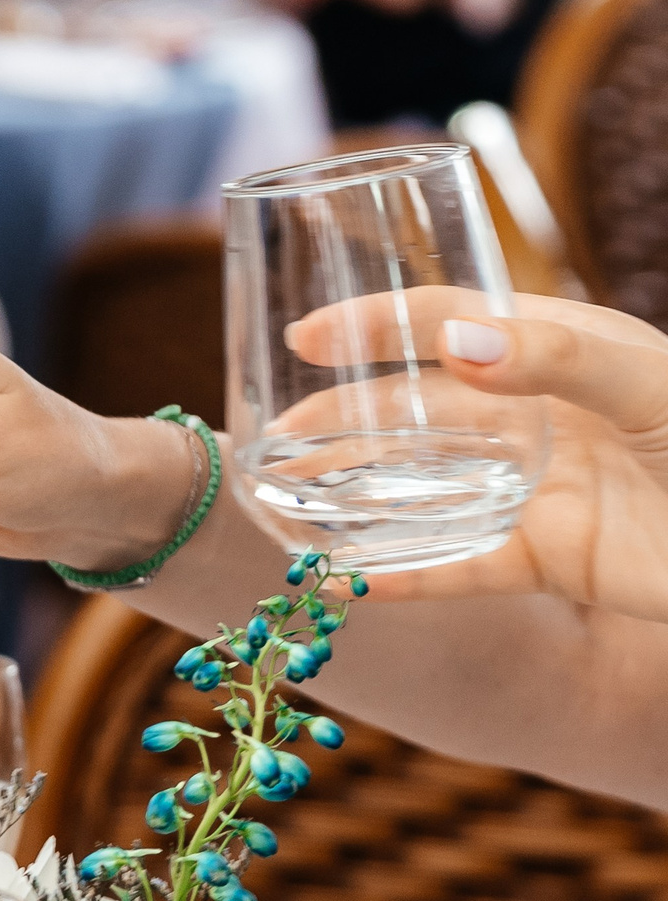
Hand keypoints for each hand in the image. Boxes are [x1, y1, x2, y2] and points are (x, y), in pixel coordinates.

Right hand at [288, 290, 667, 620]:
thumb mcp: (653, 382)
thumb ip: (558, 357)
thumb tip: (453, 343)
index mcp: (558, 350)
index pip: (447, 322)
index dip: (372, 325)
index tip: (305, 340)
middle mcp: (535, 413)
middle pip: (414, 410)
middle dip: (338, 419)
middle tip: (270, 436)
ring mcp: (537, 486)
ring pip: (422, 487)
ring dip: (353, 494)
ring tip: (283, 504)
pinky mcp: (549, 559)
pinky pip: (461, 568)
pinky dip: (405, 575)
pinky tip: (351, 578)